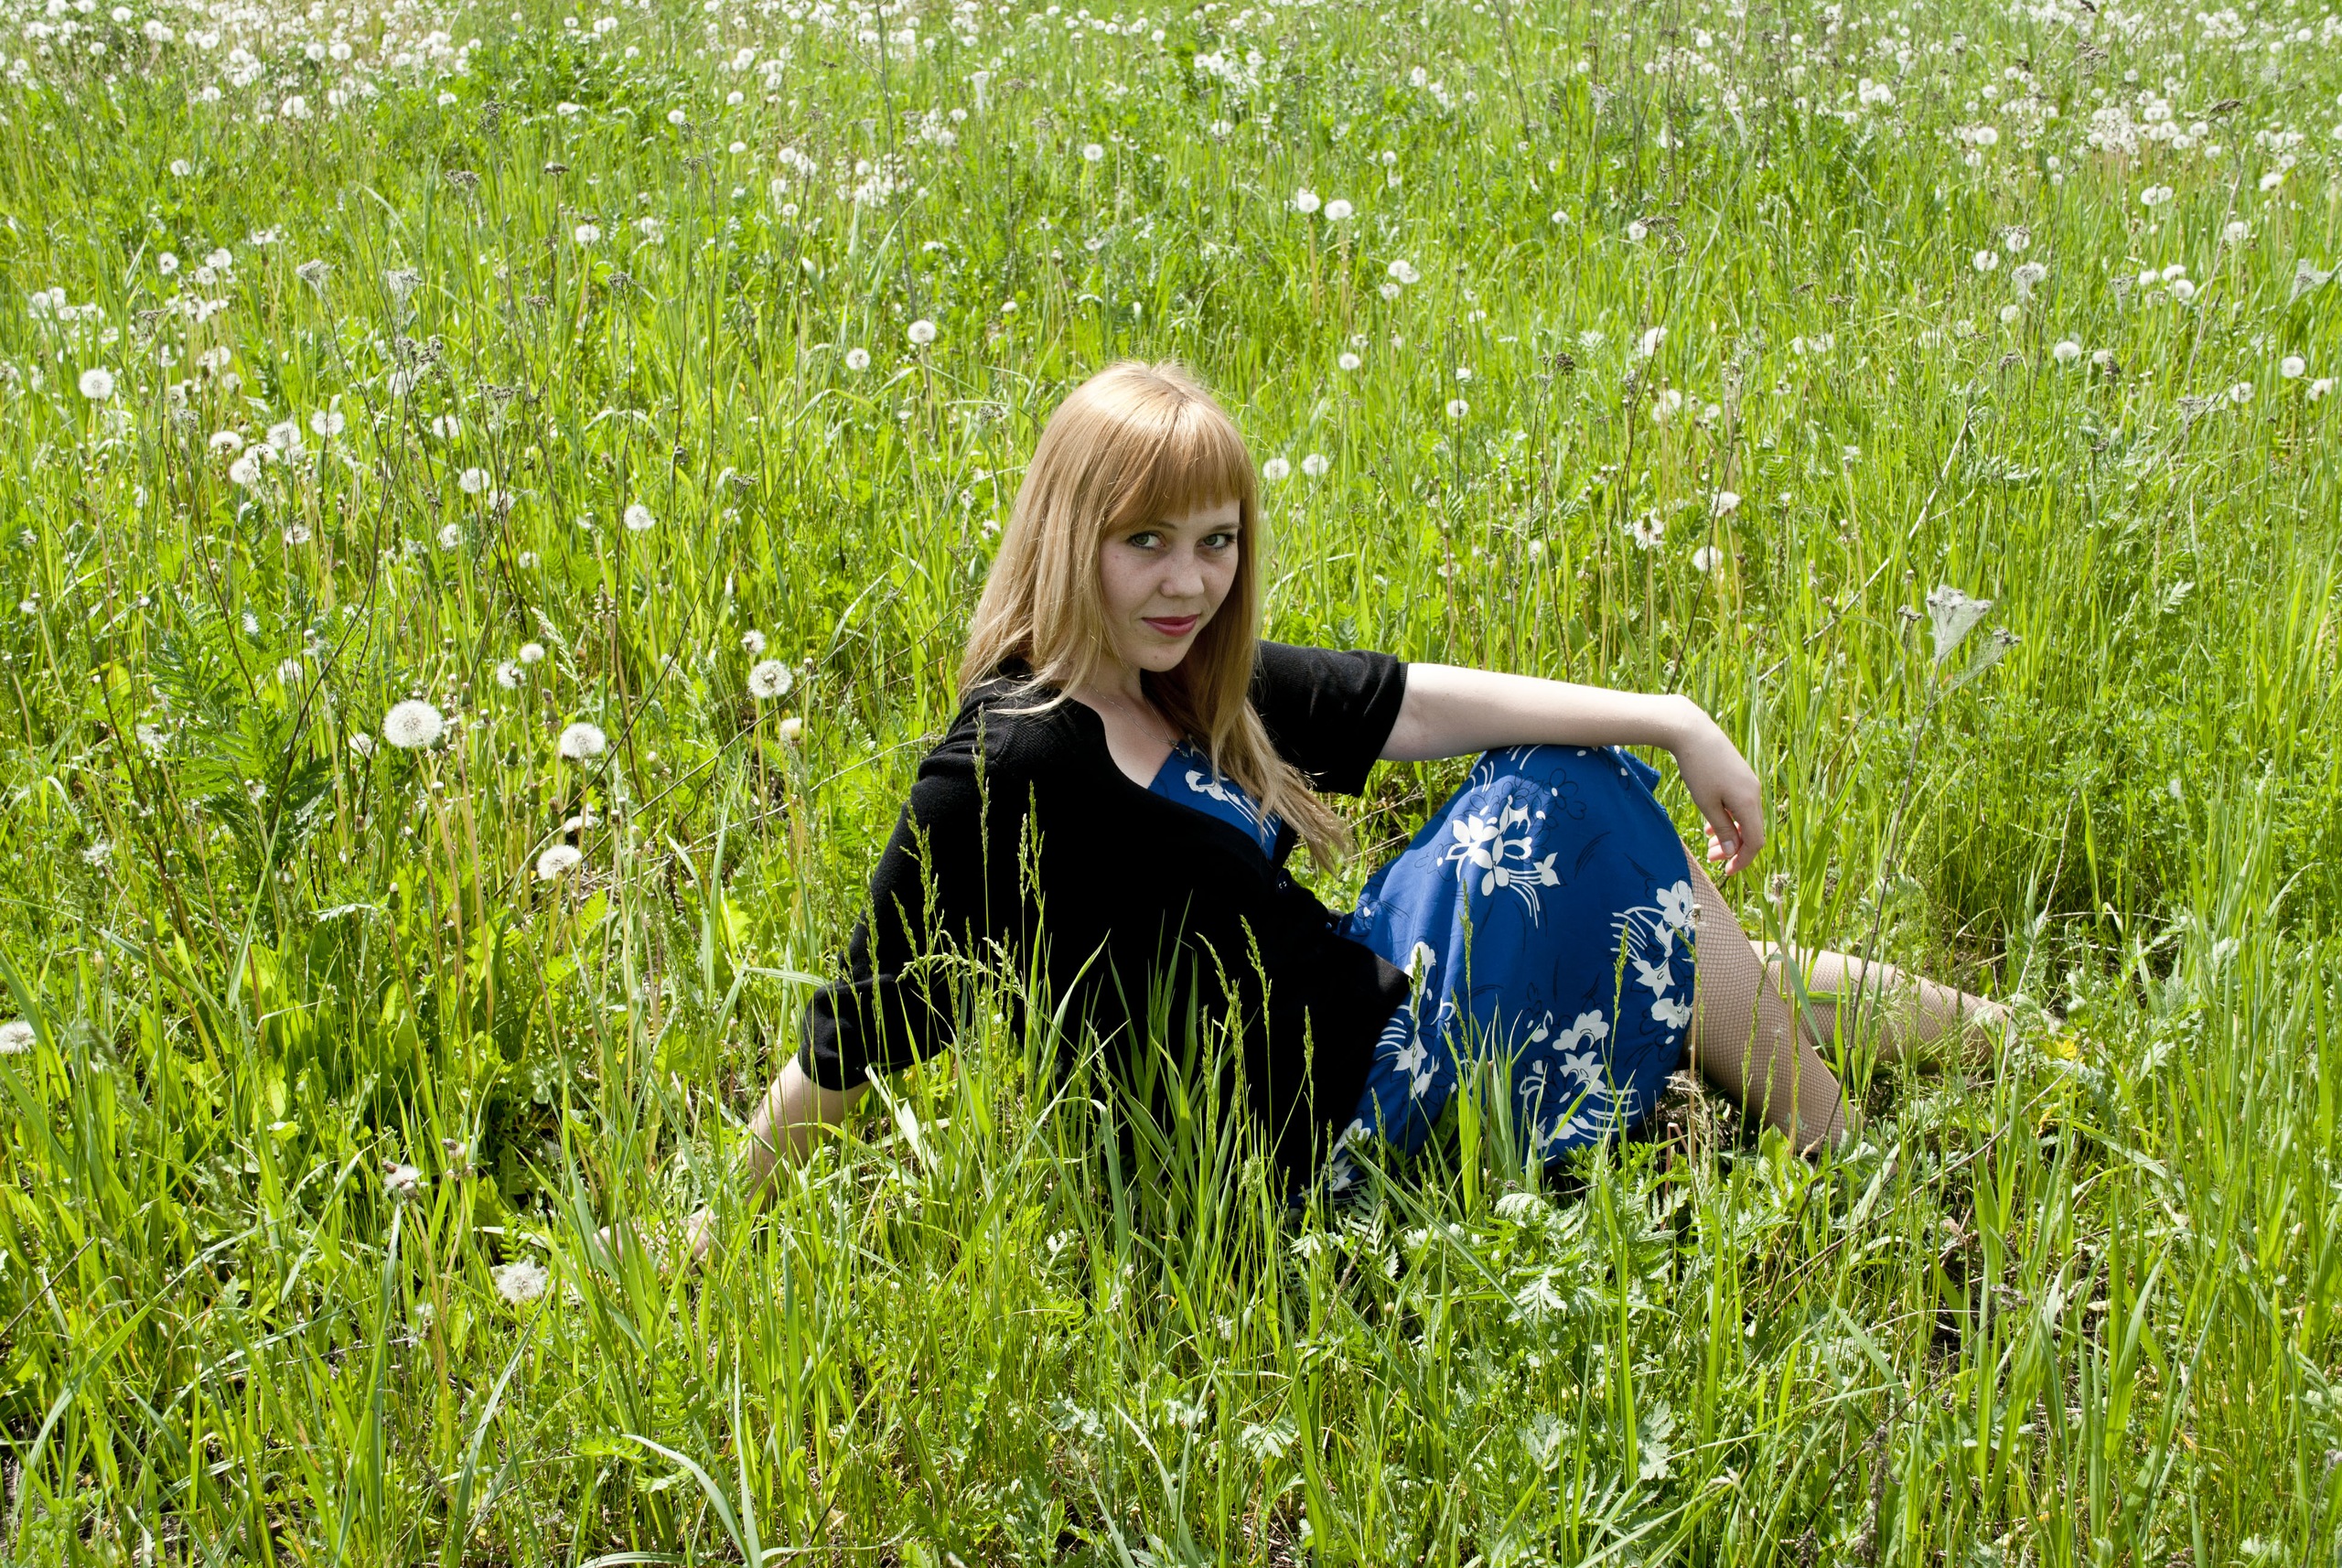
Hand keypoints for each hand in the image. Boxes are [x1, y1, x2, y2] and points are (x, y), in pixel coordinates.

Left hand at [1665, 700, 1764, 875]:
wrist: (1692, 731)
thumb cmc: (1697, 769)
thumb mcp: (1707, 804)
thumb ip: (1722, 829)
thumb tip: (1734, 852)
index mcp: (1748, 802)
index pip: (1755, 841)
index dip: (1743, 860)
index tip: (1726, 871)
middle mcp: (1754, 792)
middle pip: (1752, 830)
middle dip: (1734, 848)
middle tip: (1711, 858)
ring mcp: (1749, 782)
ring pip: (1745, 817)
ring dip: (1730, 833)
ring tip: (1708, 842)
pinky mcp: (1740, 775)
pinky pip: (1740, 804)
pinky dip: (1728, 817)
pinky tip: (1709, 823)